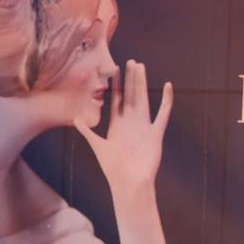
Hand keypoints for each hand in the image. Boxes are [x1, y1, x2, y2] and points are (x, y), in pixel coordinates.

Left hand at [74, 59, 172, 243]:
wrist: (130, 182)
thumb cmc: (113, 168)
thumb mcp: (98, 147)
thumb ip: (87, 131)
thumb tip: (75, 117)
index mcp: (117, 124)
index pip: (116, 99)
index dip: (115, 84)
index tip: (114, 69)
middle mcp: (131, 122)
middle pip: (131, 95)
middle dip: (131, 79)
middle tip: (132, 61)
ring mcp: (144, 126)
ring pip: (144, 99)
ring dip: (143, 84)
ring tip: (142, 68)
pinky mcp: (156, 133)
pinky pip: (163, 114)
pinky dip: (166, 100)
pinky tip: (168, 87)